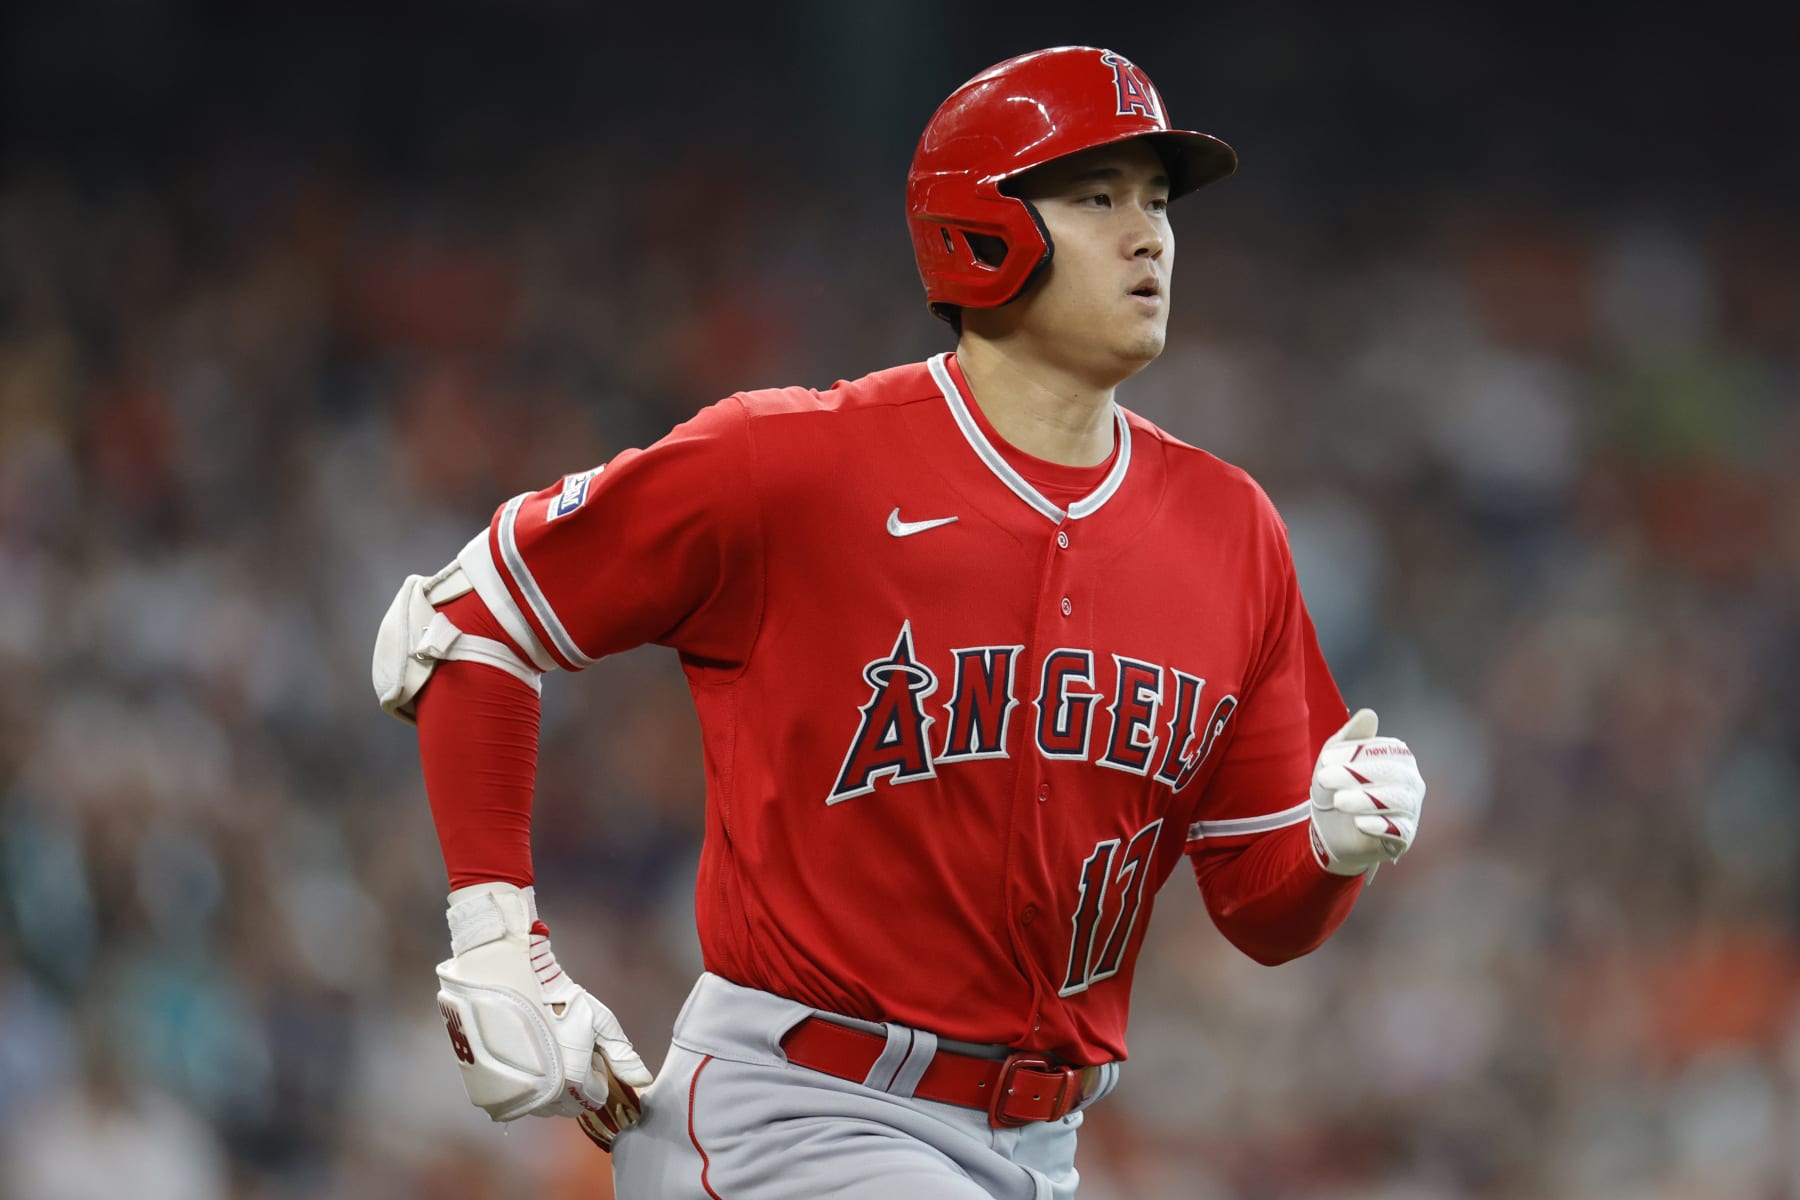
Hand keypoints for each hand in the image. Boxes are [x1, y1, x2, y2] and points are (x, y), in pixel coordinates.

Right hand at [433, 882, 651, 1149]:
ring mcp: (514, 1096)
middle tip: (569, 1053)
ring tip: (548, 1055)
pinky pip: (513, 1103)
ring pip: (540, 1107)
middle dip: (575, 1086)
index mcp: (572, 1081)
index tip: (590, 1055)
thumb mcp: (598, 1019)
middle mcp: (543, 1098)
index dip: (597, 1077)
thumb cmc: (558, 997)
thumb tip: (642, 1081)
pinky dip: (523, 1089)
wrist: (509, 980)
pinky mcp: (489, 1091)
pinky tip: (526, 1061)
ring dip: (549, 1090)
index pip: (594, 1099)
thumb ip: (621, 1054)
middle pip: (567, 1107)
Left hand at [1308, 709, 1424, 876]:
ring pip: (1399, 800)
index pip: (1385, 750)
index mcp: (1399, 757)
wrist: (1328, 829)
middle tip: (1324, 779)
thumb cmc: (1335, 787)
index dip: (1356, 753)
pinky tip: (1359, 823)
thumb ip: (1351, 736)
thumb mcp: (1335, 759)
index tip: (1325, 761)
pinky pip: (1399, 830)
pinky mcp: (1404, 836)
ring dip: (1366, 799)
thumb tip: (1369, 714)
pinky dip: (1380, 826)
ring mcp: (1411, 809)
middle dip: (1357, 774)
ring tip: (1338, 801)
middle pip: (1394, 773)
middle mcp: (1411, 781)